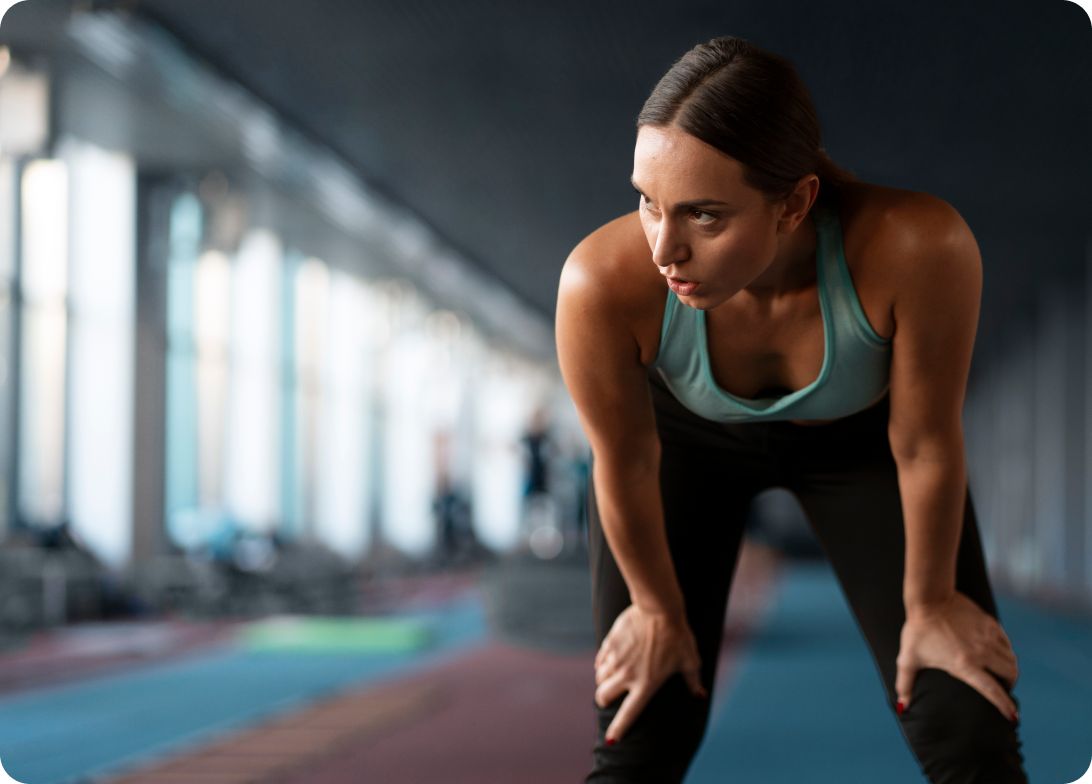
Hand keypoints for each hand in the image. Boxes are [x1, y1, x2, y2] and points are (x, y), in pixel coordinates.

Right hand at [594, 604, 707, 742]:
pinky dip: (602, 665)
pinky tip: (607, 663)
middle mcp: (627, 675)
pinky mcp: (610, 643)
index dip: (618, 729)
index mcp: (646, 684)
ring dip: (603, 682)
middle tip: (608, 699)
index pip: (628, 714)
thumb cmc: (678, 635)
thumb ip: (693, 681)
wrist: (659, 608)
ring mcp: (616, 659)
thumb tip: (700, 695)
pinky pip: (599, 661)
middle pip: (604, 696)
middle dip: (604, 701)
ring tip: (609, 679)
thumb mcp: (690, 660)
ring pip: (600, 678)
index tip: (610, 739)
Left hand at [895, 591, 1019, 720]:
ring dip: (1010, 669)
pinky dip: (1006, 652)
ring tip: (1001, 673)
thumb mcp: (908, 658)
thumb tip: (901, 706)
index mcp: (964, 665)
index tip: (1012, 716)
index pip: (992, 690)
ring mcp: (987, 637)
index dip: (1004, 705)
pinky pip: (1006, 643)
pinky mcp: (990, 624)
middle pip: (1010, 675)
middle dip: (1010, 685)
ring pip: (1011, 659)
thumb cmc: (917, 630)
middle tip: (1003, 689)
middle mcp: (981, 653)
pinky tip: (998, 654)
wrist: (929, 598)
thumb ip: (905, 684)